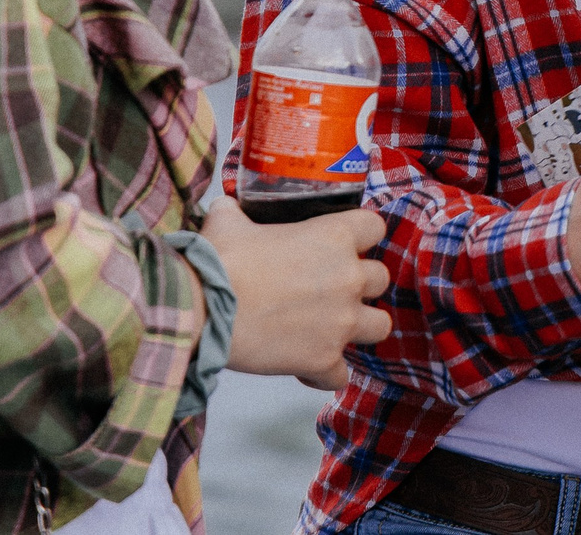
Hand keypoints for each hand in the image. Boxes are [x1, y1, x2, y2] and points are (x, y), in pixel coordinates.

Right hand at [200, 203, 390, 388]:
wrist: (201, 310)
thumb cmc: (217, 263)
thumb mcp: (227, 222)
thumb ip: (235, 212)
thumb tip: (224, 207)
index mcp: (333, 237)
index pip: (374, 227)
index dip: (361, 235)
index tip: (345, 245)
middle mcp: (348, 278)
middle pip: (380, 279)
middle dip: (360, 285)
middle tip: (330, 290)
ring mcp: (341, 322)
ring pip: (380, 326)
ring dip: (359, 327)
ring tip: (333, 328)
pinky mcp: (324, 360)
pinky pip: (342, 374)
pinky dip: (326, 372)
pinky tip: (306, 366)